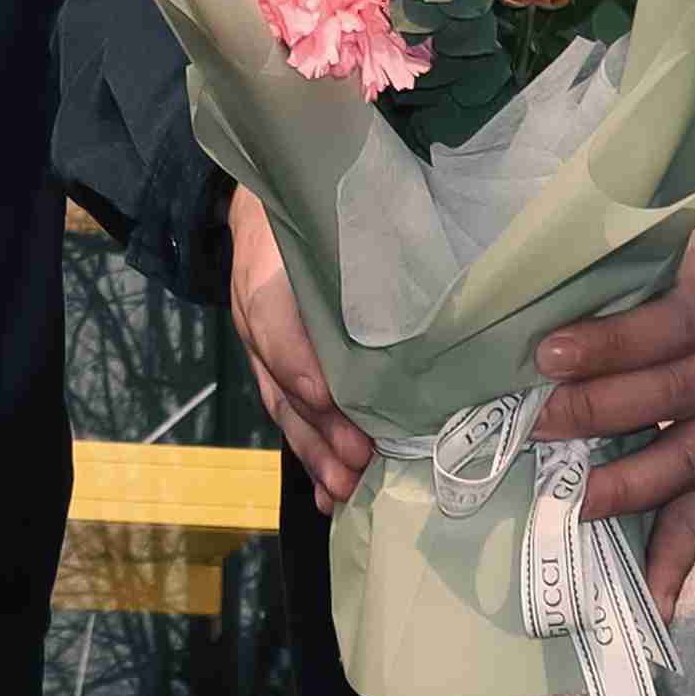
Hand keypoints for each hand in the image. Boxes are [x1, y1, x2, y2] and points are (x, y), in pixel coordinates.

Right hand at [222, 196, 374, 505]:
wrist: (276, 202)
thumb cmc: (315, 208)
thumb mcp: (331, 207)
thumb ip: (364, 228)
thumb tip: (433, 262)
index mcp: (268, 266)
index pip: (269, 314)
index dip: (295, 358)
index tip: (326, 396)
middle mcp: (261, 316)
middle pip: (279, 380)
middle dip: (318, 428)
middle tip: (356, 462)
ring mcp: (266, 349)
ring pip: (285, 409)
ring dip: (315, 454)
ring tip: (345, 491)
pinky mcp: (280, 370)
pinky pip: (291, 417)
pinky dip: (311, 457)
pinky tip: (333, 493)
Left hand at [536, 226, 694, 611]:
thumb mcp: (687, 253)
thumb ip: (627, 275)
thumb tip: (532, 290)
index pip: (661, 327)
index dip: (607, 344)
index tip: (548, 352)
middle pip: (669, 395)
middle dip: (598, 413)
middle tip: (535, 423)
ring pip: (687, 460)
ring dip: (629, 487)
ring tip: (576, 502)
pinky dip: (676, 564)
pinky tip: (650, 607)